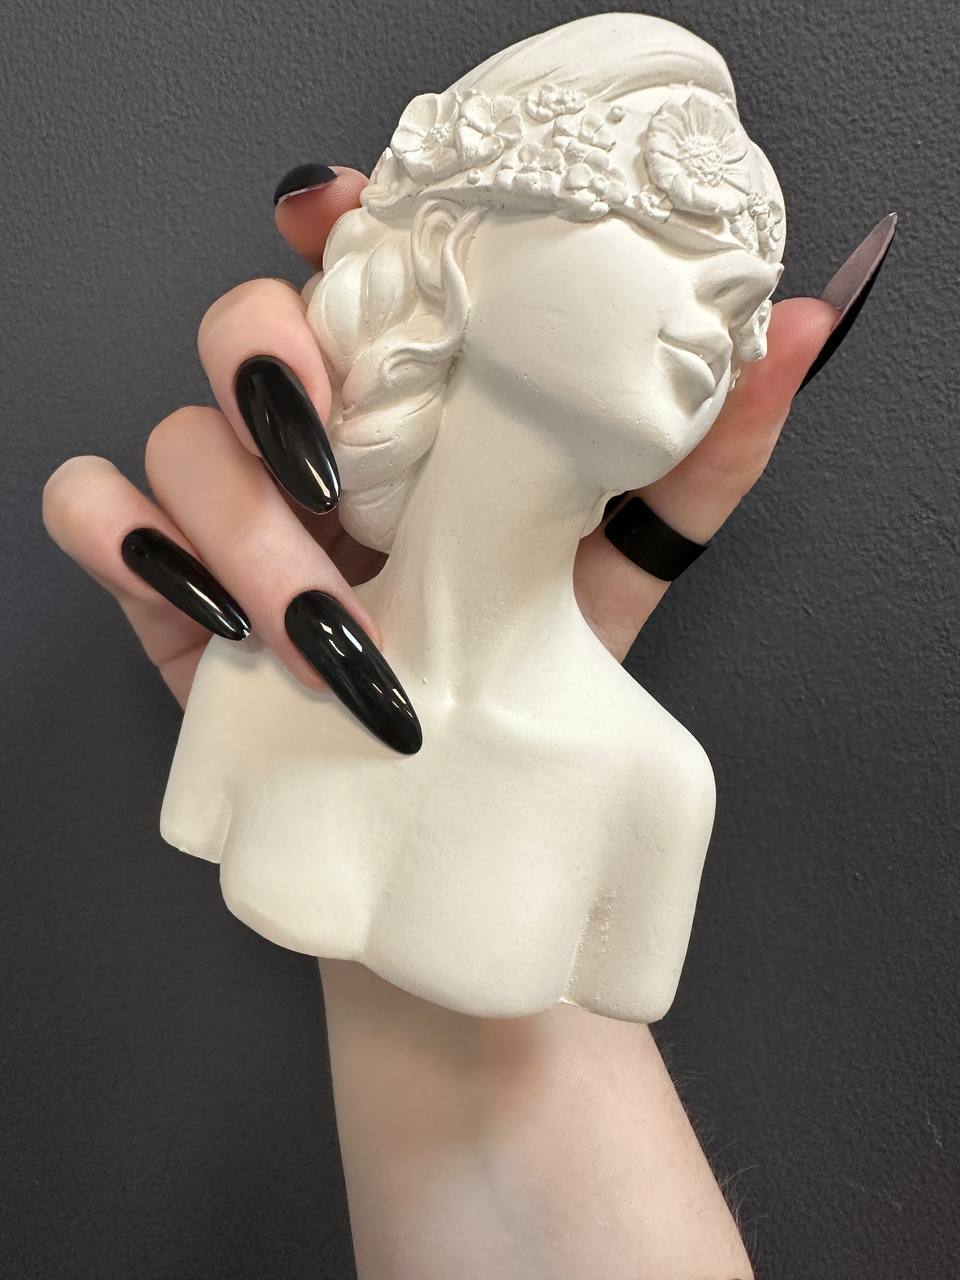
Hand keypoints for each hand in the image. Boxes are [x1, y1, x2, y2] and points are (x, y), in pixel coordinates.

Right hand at [41, 163, 882, 714]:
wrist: (453, 824)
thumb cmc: (533, 682)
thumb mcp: (625, 565)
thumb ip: (703, 457)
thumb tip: (797, 329)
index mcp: (417, 408)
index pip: (355, 271)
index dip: (337, 225)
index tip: (345, 225)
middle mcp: (321, 441)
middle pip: (242, 326)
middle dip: (276, 379)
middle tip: (345, 471)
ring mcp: (238, 510)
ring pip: (173, 432)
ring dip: (239, 518)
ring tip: (332, 629)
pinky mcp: (170, 586)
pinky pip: (93, 515)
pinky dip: (129, 540)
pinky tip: (215, 610)